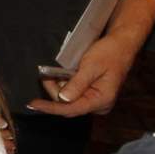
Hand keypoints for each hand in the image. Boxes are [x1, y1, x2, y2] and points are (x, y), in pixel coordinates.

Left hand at [27, 0, 154, 118]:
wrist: (121, 43)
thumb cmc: (110, 53)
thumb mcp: (91, 66)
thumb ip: (77, 83)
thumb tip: (63, 98)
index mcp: (102, 100)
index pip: (71, 109)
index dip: (50, 107)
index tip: (33, 104)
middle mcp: (99, 104)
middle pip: (67, 105)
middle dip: (54, 90)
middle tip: (46, 75)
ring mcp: (95, 99)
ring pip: (68, 99)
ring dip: (58, 85)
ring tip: (54, 72)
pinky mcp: (90, 93)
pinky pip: (72, 93)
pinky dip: (63, 84)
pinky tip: (61, 75)